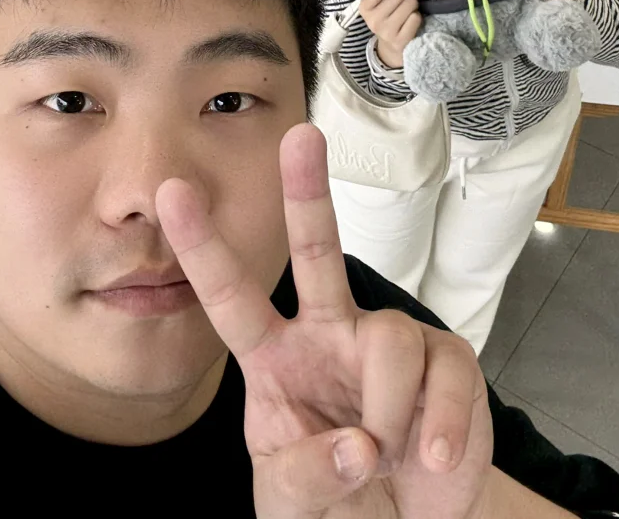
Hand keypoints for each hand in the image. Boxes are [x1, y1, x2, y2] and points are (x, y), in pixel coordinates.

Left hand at [156, 124, 493, 518]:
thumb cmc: (334, 501)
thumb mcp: (289, 501)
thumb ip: (306, 475)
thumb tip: (359, 445)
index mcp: (275, 356)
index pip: (232, 297)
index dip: (203, 247)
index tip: (173, 193)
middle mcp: (328, 333)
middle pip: (317, 252)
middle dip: (307, 192)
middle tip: (301, 136)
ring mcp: (387, 343)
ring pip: (387, 340)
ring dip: (386, 415)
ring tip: (389, 460)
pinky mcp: (444, 362)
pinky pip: (445, 375)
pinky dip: (441, 427)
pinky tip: (431, 458)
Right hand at [359, 0, 421, 68]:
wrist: (392, 46)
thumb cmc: (387, 13)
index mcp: (365, 6)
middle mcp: (373, 20)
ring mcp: (386, 32)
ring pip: (410, 4)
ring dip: (413, 5)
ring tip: (407, 9)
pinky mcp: (400, 41)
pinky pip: (416, 19)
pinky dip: (418, 17)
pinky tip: (412, 21)